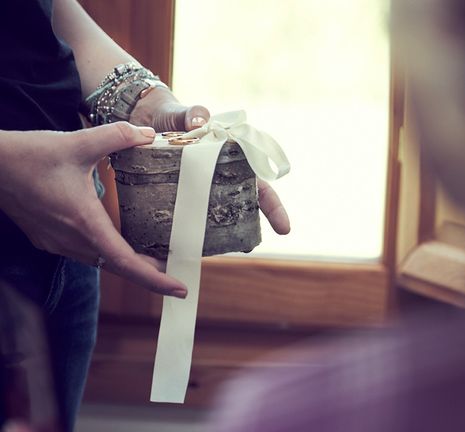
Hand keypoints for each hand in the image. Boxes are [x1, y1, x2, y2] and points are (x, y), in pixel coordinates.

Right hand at [0, 123, 187, 297]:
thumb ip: (116, 136)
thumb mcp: (76, 142)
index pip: (126, 261)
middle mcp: (71, 240)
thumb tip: (148, 134)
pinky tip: (116, 240)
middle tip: (176, 272)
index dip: (155, 279)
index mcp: (83, 222)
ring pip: (100, 261)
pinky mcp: (47, 239)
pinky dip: (106, 253)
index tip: (179, 289)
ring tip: (154, 258)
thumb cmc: (28, 155)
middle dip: (149, 273)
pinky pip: (84, 254)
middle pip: (117, 266)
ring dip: (127, 262)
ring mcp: (57, 242)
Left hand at [130, 88, 290, 233]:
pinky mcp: (180, 195)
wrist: (144, 119)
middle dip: (250, 227)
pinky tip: (185, 243)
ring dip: (222, 233)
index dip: (273, 206)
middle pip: (243, 205)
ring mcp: (200, 189)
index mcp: (232, 159)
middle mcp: (220, 178)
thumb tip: (201, 120)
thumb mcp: (182, 113)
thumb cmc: (172, 116)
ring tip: (219, 248)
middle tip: (249, 246)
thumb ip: (192, 114)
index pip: (259, 184)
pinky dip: (190, 228)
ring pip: (218, 214)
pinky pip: (189, 214)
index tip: (284, 229)